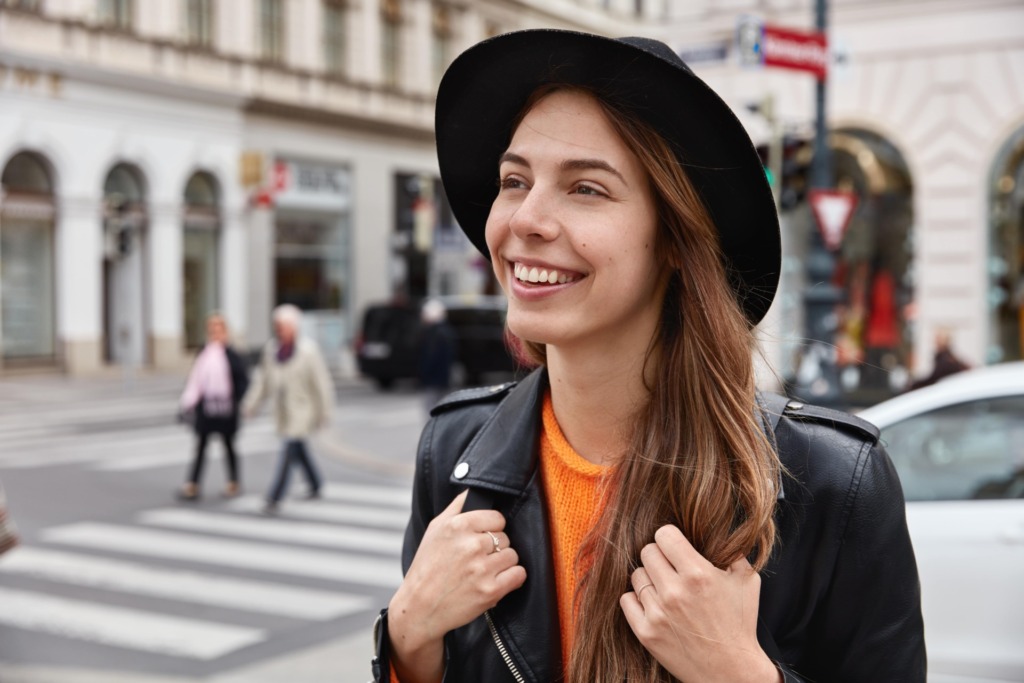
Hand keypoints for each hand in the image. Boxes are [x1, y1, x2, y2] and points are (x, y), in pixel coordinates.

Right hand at [388, 490, 526, 681]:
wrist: (419, 608)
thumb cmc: (427, 567)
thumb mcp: (435, 529)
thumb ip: (457, 506)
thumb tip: (474, 489)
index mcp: (457, 526)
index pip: (497, 517)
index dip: (492, 528)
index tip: (483, 537)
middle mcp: (471, 545)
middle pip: (506, 537)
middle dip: (496, 548)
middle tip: (479, 558)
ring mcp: (482, 568)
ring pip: (513, 555)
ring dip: (503, 564)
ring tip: (485, 571)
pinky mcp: (490, 591)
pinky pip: (519, 574)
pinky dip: (512, 578)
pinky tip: (497, 581)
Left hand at [620, 525, 780, 682]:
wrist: (732, 672)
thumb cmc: (740, 624)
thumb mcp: (747, 581)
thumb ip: (732, 552)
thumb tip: (716, 532)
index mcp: (698, 574)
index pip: (664, 534)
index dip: (671, 539)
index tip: (677, 548)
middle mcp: (675, 592)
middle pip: (647, 552)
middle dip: (660, 557)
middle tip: (672, 569)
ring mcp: (657, 613)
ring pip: (637, 575)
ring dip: (650, 579)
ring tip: (666, 590)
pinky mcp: (646, 633)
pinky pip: (626, 600)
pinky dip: (637, 600)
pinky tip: (654, 604)